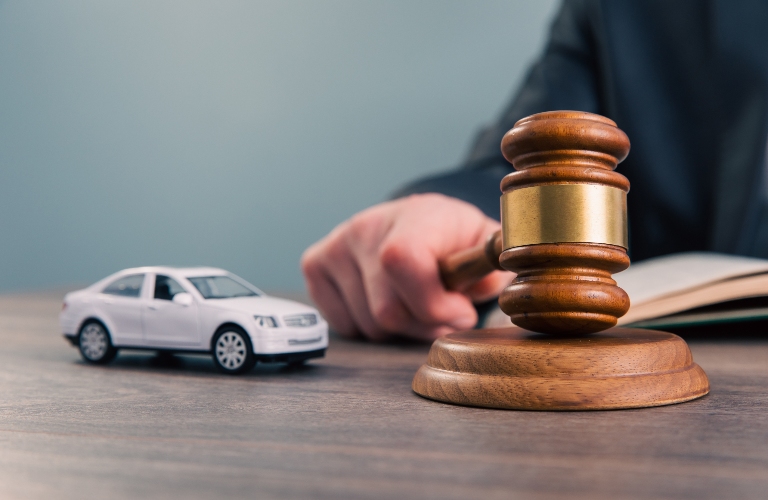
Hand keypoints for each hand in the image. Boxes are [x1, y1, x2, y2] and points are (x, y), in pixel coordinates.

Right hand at [301, 193, 513, 340]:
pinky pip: (344, 325)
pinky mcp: (315, 264)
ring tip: (416, 306)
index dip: (432, 302)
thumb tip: (495, 277)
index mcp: (415, 215)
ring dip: (399, 330)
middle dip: (424, 325)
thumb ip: (494, 263)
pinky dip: (369, 327)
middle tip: (445, 315)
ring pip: (368, 324)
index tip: (461, 313)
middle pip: (386, 310)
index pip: (402, 260)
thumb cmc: (452, 240)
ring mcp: (336, 245)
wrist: (415, 222)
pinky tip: (386, 302)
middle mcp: (367, 225)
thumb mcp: (485, 246)